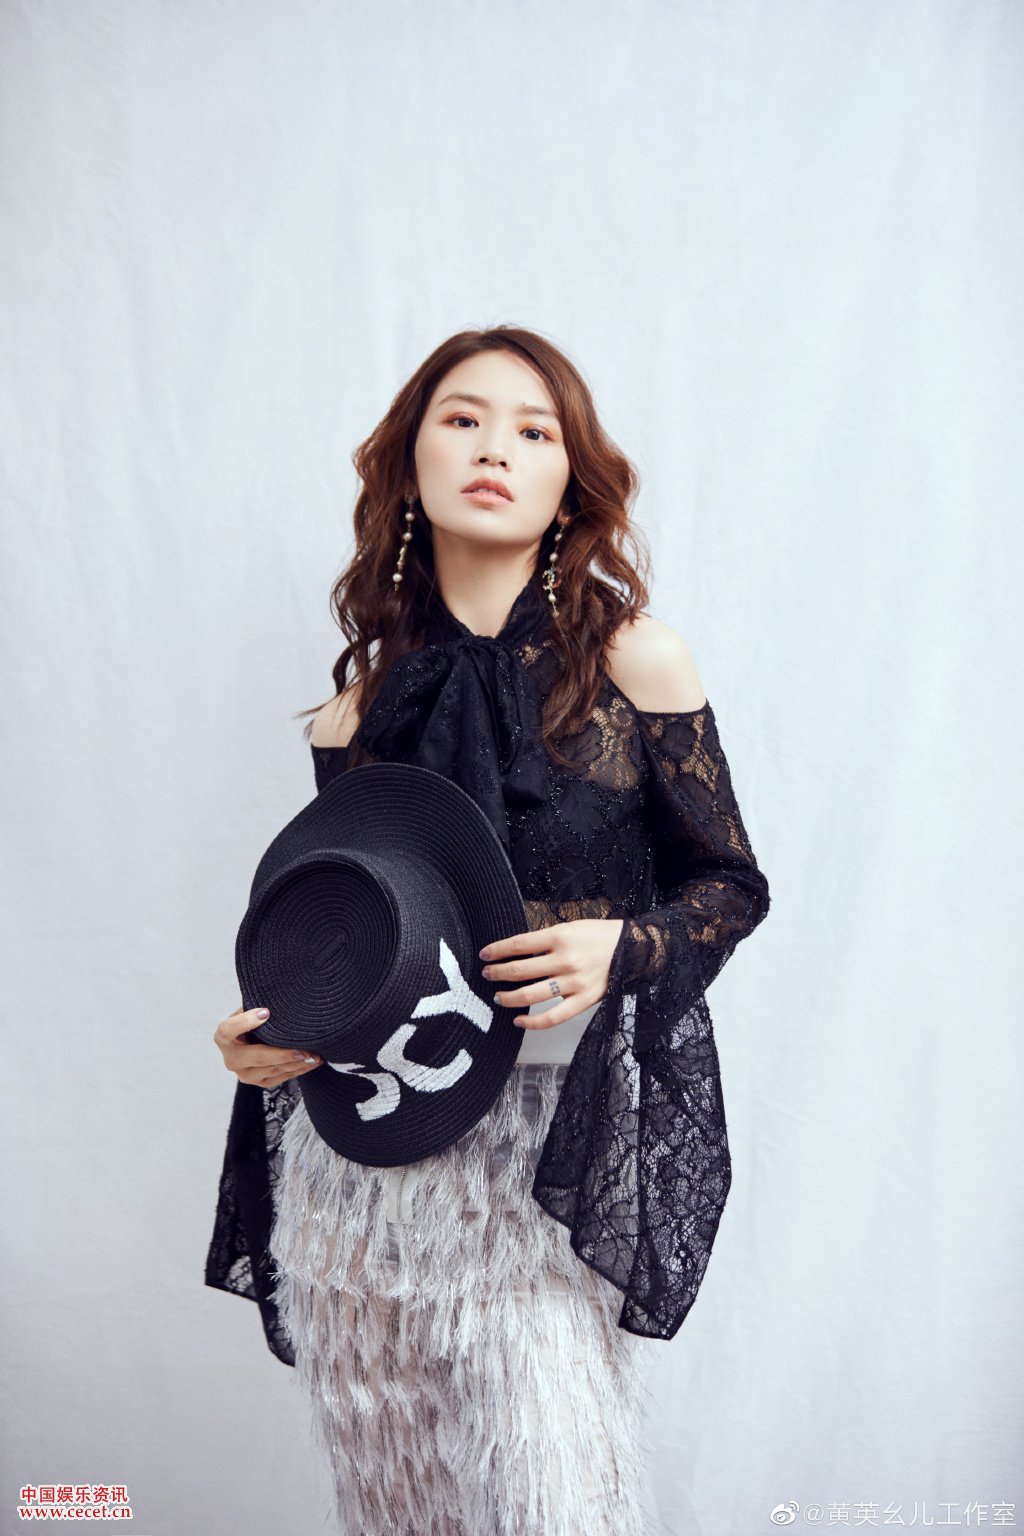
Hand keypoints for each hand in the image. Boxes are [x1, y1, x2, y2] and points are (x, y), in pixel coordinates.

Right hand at [213, 1005, 322, 1086]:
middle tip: (303, 1049)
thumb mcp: (249, 1009)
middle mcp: (231, 1059)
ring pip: (272, 1070)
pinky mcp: (259, 1082)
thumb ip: (257, 1005)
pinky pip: (280, 1078)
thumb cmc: (253, 1019)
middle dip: (282, 1054)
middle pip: (256, 1057)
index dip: (246, 1022)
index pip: (228, 1030)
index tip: (266, 1013)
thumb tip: (278, 1000)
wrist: (251, 1040)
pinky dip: (298, 1070)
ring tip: (315, 1056)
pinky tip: (312, 1062)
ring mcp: (244, 1074)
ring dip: (296, 1063)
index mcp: (223, 1036)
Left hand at [479, 918, 624, 1028]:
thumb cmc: (599, 936)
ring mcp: (574, 983)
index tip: (484, 955)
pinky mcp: (584, 1001)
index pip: (518, 944)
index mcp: (560, 937)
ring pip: (531, 995)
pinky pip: (553, 1017)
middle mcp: (565, 960)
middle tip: (487, 974)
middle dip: (497, 973)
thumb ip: (545, 940)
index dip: (497, 950)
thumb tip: (516, 952)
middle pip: (520, 970)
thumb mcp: (570, 928)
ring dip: (509, 997)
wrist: (633, 948)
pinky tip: (518, 1021)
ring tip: (498, 996)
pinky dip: (532, 1022)